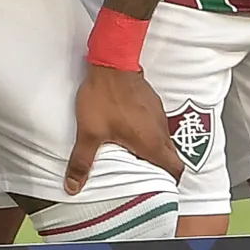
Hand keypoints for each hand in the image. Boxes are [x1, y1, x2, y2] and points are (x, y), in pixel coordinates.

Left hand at [67, 63, 184, 193]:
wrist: (111, 62)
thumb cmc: (104, 98)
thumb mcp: (89, 133)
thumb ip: (82, 162)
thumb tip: (73, 187)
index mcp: (151, 142)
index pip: (175, 168)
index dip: (172, 181)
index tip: (162, 187)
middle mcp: (160, 130)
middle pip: (171, 156)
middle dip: (162, 167)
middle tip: (145, 175)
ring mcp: (158, 113)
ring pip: (164, 139)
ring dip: (155, 149)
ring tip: (136, 155)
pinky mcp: (152, 101)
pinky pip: (157, 124)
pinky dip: (149, 132)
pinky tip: (131, 131)